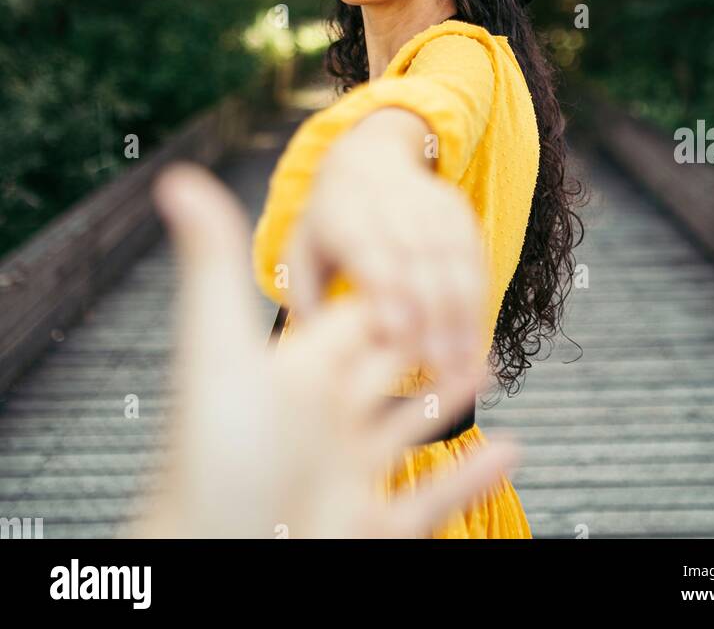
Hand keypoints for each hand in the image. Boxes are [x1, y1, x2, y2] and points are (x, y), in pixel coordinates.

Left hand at [123, 162, 516, 539]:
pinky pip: (429, 503)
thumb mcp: (218, 348)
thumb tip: (175, 178)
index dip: (396, 293)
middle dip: (433, 339)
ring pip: (410, 430)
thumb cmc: (208, 458)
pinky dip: (472, 479)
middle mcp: (319, 425)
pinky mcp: (365, 530)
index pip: (357, 320)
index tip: (432, 262)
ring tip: (494, 370)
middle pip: (387, 370)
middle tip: (475, 317)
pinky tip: (511, 454)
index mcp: (294, 378)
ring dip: (453, 399)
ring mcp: (344, 478)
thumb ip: (212, 262)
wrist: (208, 562)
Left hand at [285, 109, 487, 372]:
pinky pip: (473, 252)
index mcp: (344, 217)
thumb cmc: (330, 224)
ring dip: (464, 311)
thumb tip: (323, 348)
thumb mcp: (302, 254)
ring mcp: (428, 204)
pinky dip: (479, 295)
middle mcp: (390, 205)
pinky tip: (476, 333)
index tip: (399, 337)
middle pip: (419, 260)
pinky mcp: (456, 209)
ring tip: (465, 361)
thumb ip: (308, 303)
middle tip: (441, 366)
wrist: (366, 160)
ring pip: (453, 258)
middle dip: (434, 315)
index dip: (388, 293)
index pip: (373, 255)